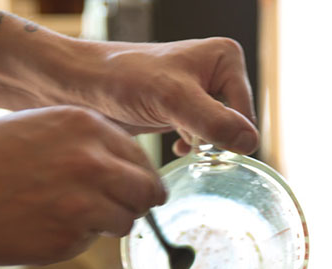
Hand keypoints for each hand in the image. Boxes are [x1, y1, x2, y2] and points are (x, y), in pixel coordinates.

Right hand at [0, 106, 163, 268]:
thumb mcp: (37, 126)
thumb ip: (83, 142)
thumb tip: (120, 165)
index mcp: (86, 126)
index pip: (140, 157)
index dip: (140, 176)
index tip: (140, 188)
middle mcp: (93, 162)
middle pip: (146, 191)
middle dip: (138, 203)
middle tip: (125, 211)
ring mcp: (85, 203)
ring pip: (126, 221)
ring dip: (106, 224)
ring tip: (65, 216)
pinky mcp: (70, 238)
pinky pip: (89, 243)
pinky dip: (72, 241)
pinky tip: (38, 227)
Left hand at [74, 37, 259, 156]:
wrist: (81, 84)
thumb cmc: (121, 79)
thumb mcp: (172, 99)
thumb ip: (213, 121)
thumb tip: (250, 143)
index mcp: (226, 58)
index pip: (246, 114)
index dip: (225, 133)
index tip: (195, 138)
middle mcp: (218, 72)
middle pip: (235, 124)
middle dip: (213, 139)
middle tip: (184, 138)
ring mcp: (201, 91)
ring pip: (219, 132)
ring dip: (200, 145)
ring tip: (177, 140)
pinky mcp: (184, 108)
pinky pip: (203, 136)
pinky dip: (191, 146)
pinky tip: (175, 145)